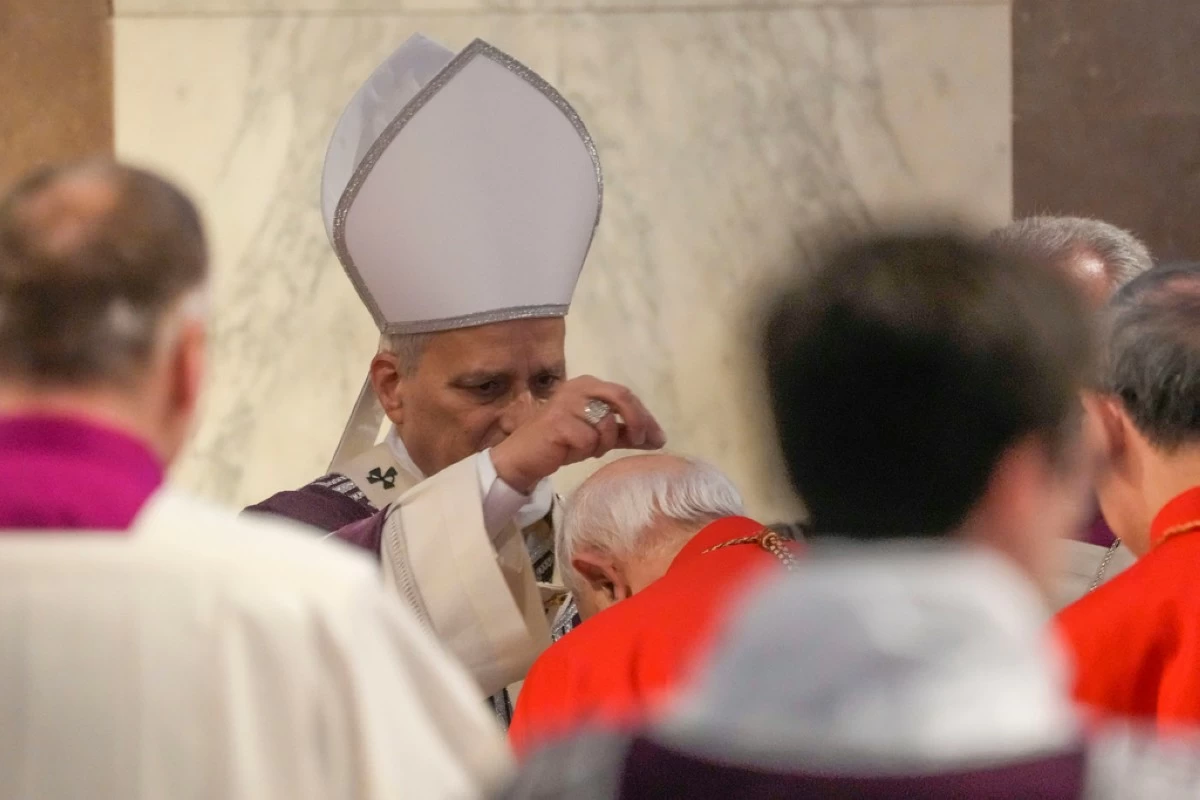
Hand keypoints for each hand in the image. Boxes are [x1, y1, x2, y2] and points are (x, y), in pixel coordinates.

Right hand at [489, 375, 666, 492]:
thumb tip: (658, 439)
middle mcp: (578, 387)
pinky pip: (589, 440)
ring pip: (606, 424)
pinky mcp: (558, 422)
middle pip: (622, 398)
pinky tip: (569, 451)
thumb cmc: (562, 443)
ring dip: (602, 444)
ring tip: (584, 449)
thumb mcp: (598, 436)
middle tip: (641, 441)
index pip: (626, 394)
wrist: (524, 457)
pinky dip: (585, 451)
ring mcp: (567, 403)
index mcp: (589, 384)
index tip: (658, 438)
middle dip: (637, 422)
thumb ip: (625, 433)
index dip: (645, 416)